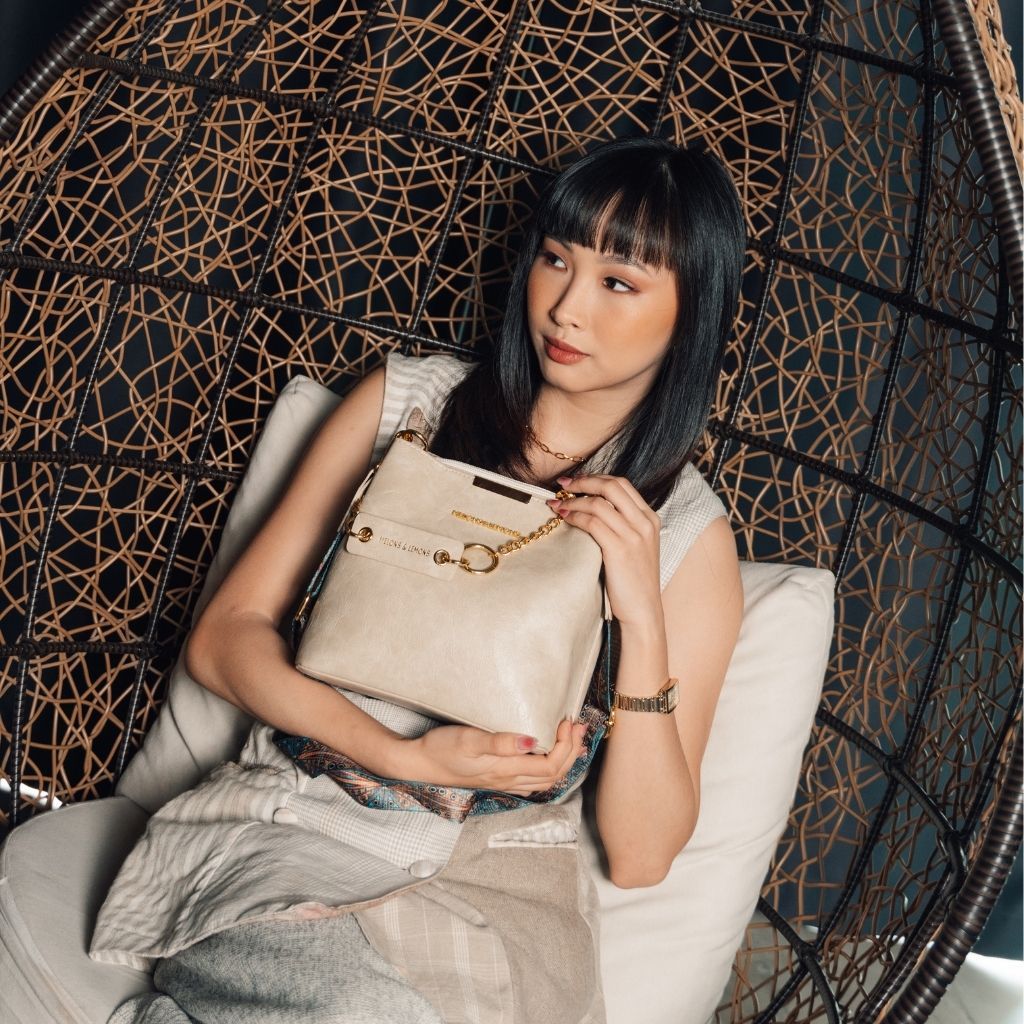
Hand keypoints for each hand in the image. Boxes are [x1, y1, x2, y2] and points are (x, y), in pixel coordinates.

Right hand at [397, 718, 586, 795]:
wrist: (419, 764)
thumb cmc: (442, 749)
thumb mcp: (469, 741)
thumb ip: (500, 742)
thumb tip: (532, 741)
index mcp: (507, 770)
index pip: (551, 766)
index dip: (566, 746)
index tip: (567, 721)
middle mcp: (509, 780)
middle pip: (554, 774)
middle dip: (572, 751)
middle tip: (578, 726)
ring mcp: (504, 782)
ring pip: (545, 779)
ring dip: (564, 759)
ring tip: (570, 738)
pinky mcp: (496, 778)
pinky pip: (532, 779)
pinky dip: (548, 766)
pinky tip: (544, 753)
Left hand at [548, 473, 663, 629]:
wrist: (643, 611)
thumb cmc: (634, 581)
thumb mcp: (637, 547)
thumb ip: (623, 525)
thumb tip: (593, 507)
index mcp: (650, 519)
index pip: (622, 484)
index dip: (596, 478)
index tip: (576, 481)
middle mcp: (645, 523)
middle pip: (611, 486)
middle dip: (583, 481)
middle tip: (562, 486)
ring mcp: (634, 536)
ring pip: (599, 503)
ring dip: (573, 500)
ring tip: (557, 505)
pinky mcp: (620, 550)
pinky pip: (592, 523)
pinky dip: (575, 517)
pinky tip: (564, 519)